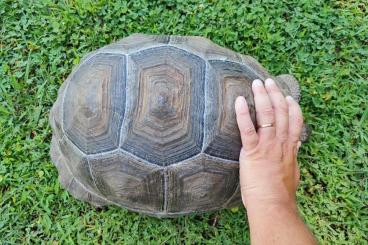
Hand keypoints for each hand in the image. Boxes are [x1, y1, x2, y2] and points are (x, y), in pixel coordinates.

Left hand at [235, 78, 302, 209]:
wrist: (272, 205)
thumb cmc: (280, 194)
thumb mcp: (292, 173)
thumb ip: (292, 157)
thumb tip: (296, 148)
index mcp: (290, 148)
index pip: (295, 121)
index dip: (292, 107)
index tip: (288, 96)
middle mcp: (281, 143)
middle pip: (281, 112)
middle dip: (275, 94)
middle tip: (268, 81)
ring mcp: (267, 145)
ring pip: (267, 115)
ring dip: (262, 96)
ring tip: (256, 83)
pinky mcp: (252, 151)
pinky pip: (247, 128)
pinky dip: (242, 113)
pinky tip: (238, 100)